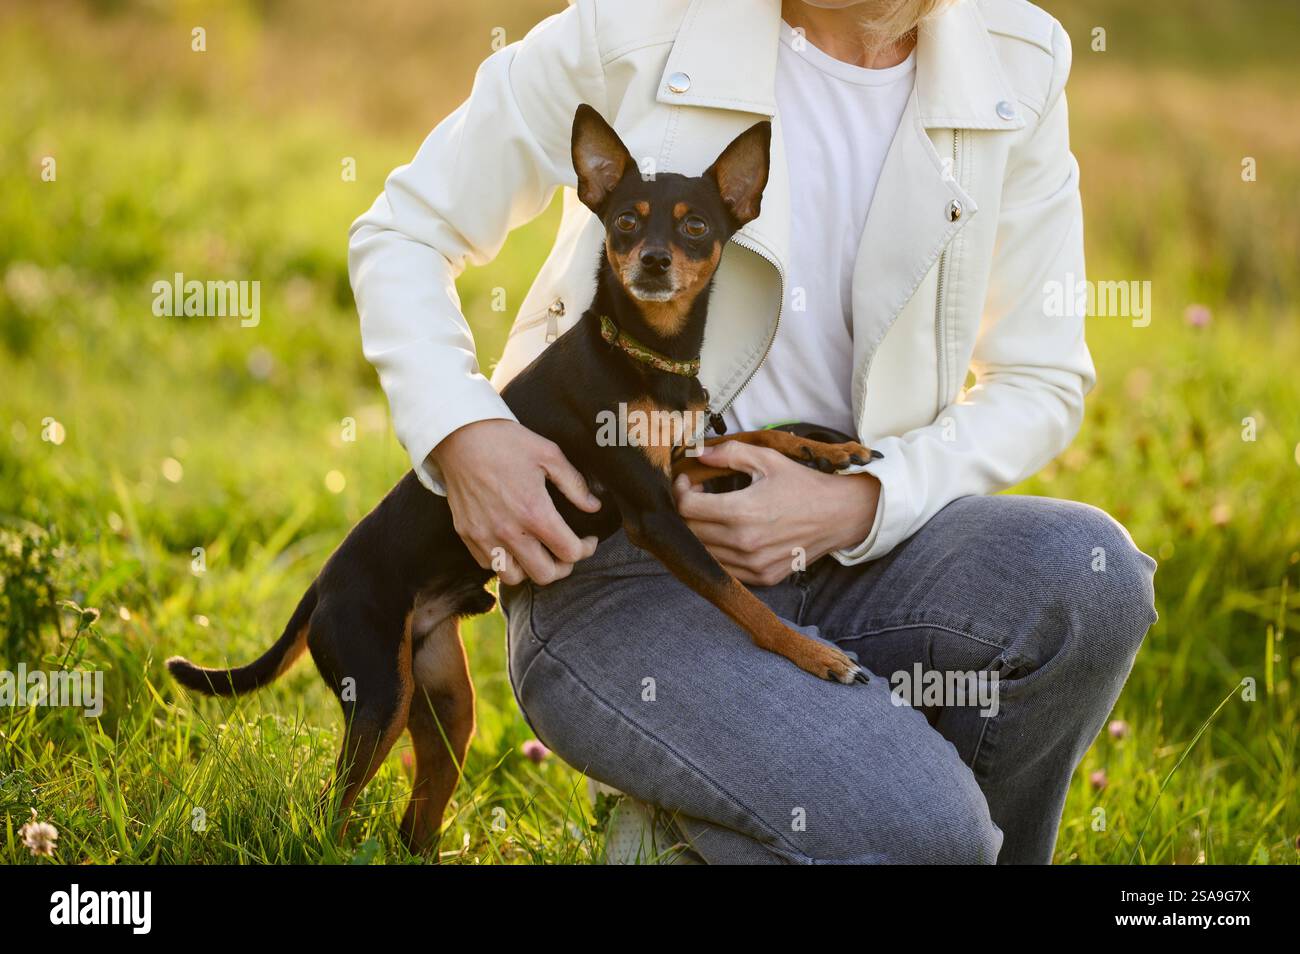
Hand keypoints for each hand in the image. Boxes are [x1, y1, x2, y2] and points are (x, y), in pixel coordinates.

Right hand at [430, 419, 601, 585]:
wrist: (460, 437)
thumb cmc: (506, 442)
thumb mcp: (549, 454)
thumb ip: (575, 484)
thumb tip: (593, 506)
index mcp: (534, 512)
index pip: (569, 552)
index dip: (586, 549)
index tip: (587, 540)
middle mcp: (509, 531)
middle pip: (545, 575)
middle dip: (563, 566)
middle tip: (565, 550)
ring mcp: (485, 536)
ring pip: (514, 578)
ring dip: (530, 569)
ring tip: (538, 552)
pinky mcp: (467, 535)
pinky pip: (488, 565)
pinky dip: (503, 562)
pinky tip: (512, 545)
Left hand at [673, 440, 879, 585]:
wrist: (840, 515)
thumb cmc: (804, 485)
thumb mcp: (768, 460)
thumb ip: (729, 453)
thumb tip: (697, 453)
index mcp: (742, 512)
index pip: (687, 508)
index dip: (679, 491)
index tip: (688, 481)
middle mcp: (744, 544)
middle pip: (690, 531)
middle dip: (686, 511)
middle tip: (696, 495)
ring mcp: (753, 565)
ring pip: (703, 553)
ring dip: (699, 533)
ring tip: (711, 514)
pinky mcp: (762, 578)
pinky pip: (724, 568)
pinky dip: (717, 552)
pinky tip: (726, 534)